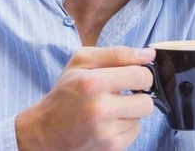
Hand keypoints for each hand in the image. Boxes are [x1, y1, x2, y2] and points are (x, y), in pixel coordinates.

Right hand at [15, 46, 156, 150]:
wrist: (45, 130)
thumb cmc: (65, 92)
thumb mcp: (82, 62)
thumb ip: (117, 53)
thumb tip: (149, 54)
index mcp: (94, 83)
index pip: (141, 76)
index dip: (143, 74)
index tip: (135, 77)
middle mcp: (100, 110)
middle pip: (147, 102)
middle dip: (139, 95)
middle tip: (123, 94)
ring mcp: (106, 133)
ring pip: (141, 118)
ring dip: (130, 111)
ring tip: (111, 108)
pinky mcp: (110, 147)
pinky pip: (134, 133)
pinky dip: (125, 126)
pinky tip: (108, 122)